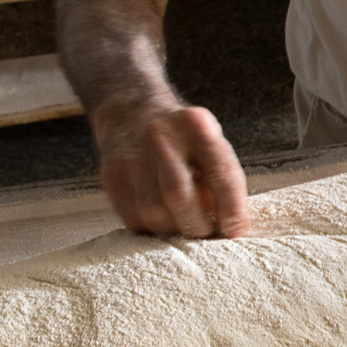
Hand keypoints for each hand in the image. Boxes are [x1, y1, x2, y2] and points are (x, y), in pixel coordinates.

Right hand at [93, 104, 249, 238]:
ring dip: (174, 229)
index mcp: (197, 127)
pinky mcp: (111, 175)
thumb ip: (223, 180)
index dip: (232, 208)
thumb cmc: (186, 141)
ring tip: (184, 222)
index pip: (220, 173)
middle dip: (197, 225)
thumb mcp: (212, 146)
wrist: (133, 114)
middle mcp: (162, 137)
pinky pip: (132, 217)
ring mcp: (132, 155)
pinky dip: (153, 227)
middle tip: (208, 232)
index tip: (236, 231)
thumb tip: (228, 227)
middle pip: (178, 196)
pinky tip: (163, 216)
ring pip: (152, 212)